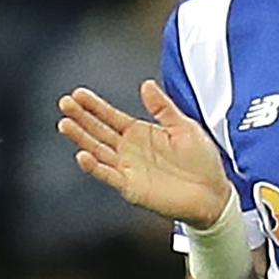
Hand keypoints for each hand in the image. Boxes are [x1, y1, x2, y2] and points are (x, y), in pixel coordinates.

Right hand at [57, 81, 229, 228]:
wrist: (214, 193)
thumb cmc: (202, 161)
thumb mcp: (184, 127)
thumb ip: (163, 108)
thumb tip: (146, 85)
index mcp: (140, 133)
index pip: (110, 116)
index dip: (94, 106)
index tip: (78, 94)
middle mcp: (129, 150)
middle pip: (98, 131)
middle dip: (81, 118)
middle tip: (65, 103)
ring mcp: (128, 169)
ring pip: (98, 151)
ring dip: (81, 139)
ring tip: (65, 124)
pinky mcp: (132, 188)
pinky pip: (109, 176)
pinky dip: (95, 167)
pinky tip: (83, 156)